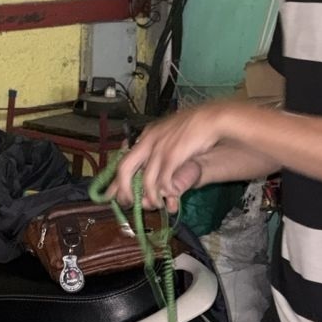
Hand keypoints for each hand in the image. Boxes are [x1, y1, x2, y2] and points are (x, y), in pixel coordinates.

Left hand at [110, 103, 235, 207]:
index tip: (110, 194)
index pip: (124, 159)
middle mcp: (149, 141)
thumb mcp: (169, 134)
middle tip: (126, 203)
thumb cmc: (193, 127)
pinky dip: (165, 191)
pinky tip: (170, 195)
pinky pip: (163, 180)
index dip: (116, 180)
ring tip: (155, 204)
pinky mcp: (172, 156)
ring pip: (146, 179)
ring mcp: (160, 148)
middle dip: (123, 189)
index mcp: (147, 135)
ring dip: (150, 196)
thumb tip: (148, 167)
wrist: (211, 118)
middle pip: (125, 168)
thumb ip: (157, 148)